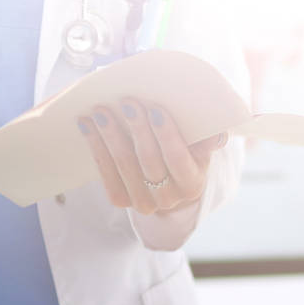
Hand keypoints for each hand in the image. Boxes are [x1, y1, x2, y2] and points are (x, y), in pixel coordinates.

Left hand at [78, 97, 226, 215]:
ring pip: (124, 166)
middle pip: (149, 161)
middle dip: (137, 129)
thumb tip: (217, 134)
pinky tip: (86, 126)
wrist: (169, 186)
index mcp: (192, 184)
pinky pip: (106, 174)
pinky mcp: (121, 200)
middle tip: (126, 102)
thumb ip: (208, 139)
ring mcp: (143, 202)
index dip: (167, 135)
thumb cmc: (186, 155)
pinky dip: (95, 147)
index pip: (179, 159)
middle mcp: (169, 198)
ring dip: (110, 136)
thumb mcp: (201, 148)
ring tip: (100, 110)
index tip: (156, 108)